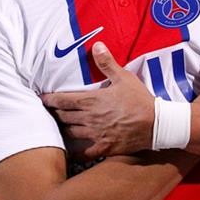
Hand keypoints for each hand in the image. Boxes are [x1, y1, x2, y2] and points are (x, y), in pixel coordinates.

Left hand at [42, 43, 154, 160]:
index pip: (62, 100)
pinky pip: (83, 153)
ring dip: (62, 129)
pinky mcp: (103, 148)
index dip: (49, 100)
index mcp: (91, 101)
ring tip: (58, 127)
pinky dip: (75, 152)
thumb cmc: (140, 99)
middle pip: (63, 117)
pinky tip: (71, 151)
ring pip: (70, 133)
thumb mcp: (124, 78)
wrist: (156, 124)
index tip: (42, 99)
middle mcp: (89, 118)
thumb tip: (96, 46)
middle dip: (54, 114)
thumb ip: (107, 63)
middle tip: (48, 112)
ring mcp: (95, 135)